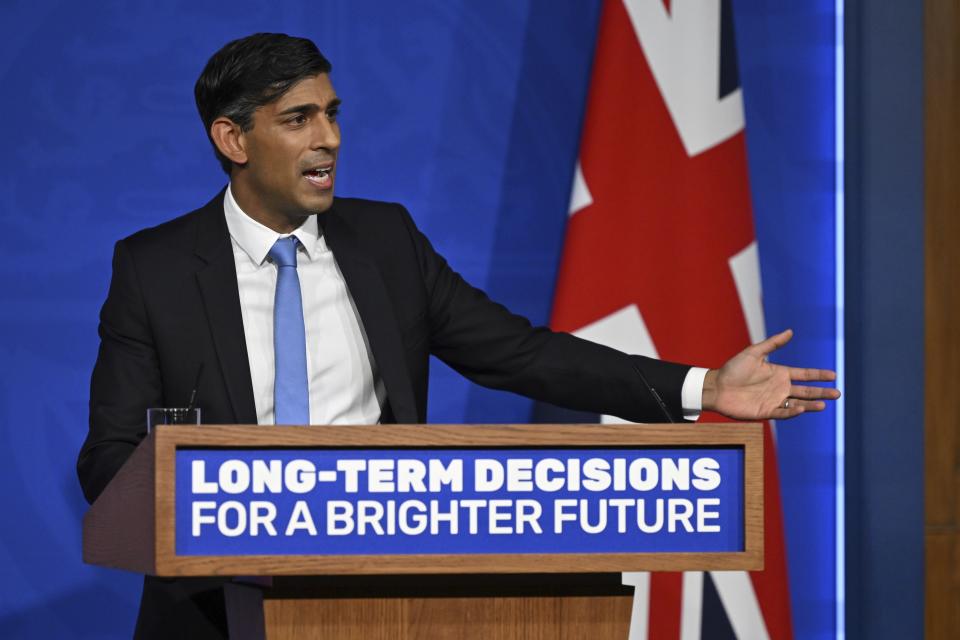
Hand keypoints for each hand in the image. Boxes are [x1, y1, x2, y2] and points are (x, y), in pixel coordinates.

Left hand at [701, 329, 839, 419]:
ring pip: (797, 403)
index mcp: (779, 373)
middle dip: (821, 392)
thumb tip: (790, 331)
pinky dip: (792, 411)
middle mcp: (779, 388)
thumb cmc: (733, 369)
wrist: (716, 386)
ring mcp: (773, 400)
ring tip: (824, 404)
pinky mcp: (765, 411)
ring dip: (811, 404)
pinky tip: (801, 408)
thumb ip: (772, 344)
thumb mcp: (753, 353)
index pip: (804, 375)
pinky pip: (782, 412)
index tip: (833, 375)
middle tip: (837, 393)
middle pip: (806, 391)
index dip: (818, 375)